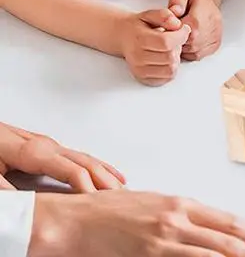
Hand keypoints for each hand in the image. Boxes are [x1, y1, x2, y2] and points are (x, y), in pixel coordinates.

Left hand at [0, 123, 124, 191]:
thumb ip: (6, 189)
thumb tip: (24, 207)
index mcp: (35, 151)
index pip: (71, 169)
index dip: (87, 186)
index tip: (99, 201)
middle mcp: (47, 146)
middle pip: (85, 162)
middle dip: (105, 179)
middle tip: (123, 196)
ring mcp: (48, 145)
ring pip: (85, 158)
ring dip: (105, 172)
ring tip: (123, 186)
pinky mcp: (45, 148)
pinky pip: (78, 157)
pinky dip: (97, 165)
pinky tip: (106, 171)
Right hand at [29, 191, 244, 256]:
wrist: (75, 220)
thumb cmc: (110, 211)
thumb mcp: (153, 205)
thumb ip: (180, 217)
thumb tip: (205, 230)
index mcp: (181, 204)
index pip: (228, 220)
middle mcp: (177, 219)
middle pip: (227, 239)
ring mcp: (163, 240)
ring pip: (211, 255)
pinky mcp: (148, 256)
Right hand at [117, 9, 190, 86]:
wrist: (122, 37)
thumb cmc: (138, 26)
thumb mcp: (150, 14)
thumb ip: (165, 16)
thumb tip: (178, 25)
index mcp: (139, 39)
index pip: (167, 42)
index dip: (181, 35)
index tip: (184, 29)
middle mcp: (138, 58)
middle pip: (170, 57)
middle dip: (178, 46)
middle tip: (174, 39)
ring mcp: (140, 70)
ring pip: (171, 69)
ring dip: (176, 58)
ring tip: (170, 49)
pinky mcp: (144, 79)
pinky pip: (167, 77)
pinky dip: (171, 68)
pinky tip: (166, 58)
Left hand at [168, 0, 222, 60]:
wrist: (208, 2)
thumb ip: (176, 1)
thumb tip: (174, 11)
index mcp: (197, 20)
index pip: (178, 35)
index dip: (171, 32)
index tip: (171, 25)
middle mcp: (208, 32)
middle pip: (184, 45)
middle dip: (177, 40)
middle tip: (176, 29)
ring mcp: (213, 40)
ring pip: (190, 52)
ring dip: (184, 46)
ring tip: (183, 33)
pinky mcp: (214, 46)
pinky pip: (197, 55)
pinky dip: (191, 50)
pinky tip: (190, 39)